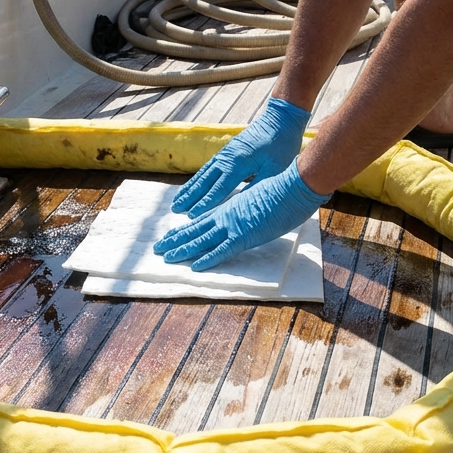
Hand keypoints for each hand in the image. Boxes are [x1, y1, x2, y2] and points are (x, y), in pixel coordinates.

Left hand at [155, 160, 329, 270]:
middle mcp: (227, 215)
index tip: (173, 234)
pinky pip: (222, 250)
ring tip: (165, 256)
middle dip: (176, 239)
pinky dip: (208, 259)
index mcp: (232, 206)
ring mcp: (234, 225)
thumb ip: (254, 207)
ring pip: (202, 239)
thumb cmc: (286, 189)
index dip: (187, 228)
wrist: (294, 185)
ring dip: (183, 249)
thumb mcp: (264, 198)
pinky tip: (194, 267)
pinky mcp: (244, 236)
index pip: (204, 219)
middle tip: (159, 248)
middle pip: (196, 229)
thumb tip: (255, 211)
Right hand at [172, 97, 309, 217]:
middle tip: (175, 210)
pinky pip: (208, 168)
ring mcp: (226, 153)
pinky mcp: (227, 151)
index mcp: (239, 164)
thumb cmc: (282, 145)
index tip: (191, 216)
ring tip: (177, 200)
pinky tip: (193, 185)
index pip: (219, 188)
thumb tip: (241, 205)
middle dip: (190, 197)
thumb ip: (259, 186)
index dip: (205, 203)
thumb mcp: (275, 169)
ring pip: (203, 174)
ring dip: (190, 188)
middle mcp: (228, 158)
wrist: (280, 118)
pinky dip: (198, 178)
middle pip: (205, 181)